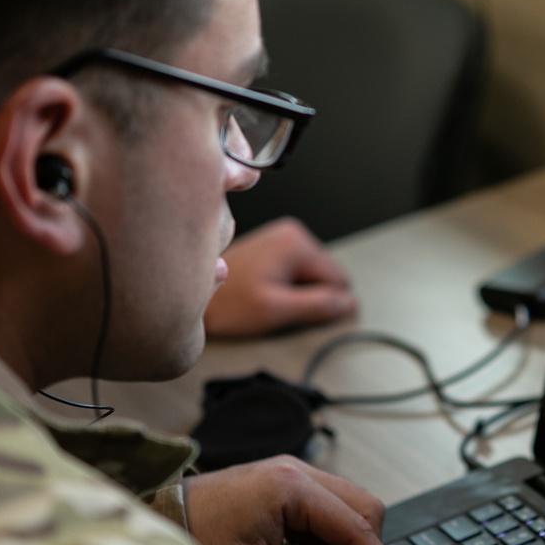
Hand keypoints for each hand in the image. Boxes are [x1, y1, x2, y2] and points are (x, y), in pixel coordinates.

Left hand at [184, 457, 415, 544]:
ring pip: (349, 514)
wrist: (158, 519)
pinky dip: (322, 544)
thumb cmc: (194, 541)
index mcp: (291, 488)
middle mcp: (299, 472)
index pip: (358, 530)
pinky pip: (329, 514)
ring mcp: (295, 475)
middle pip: (364, 514)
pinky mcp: (289, 485)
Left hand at [204, 217, 356, 336]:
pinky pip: (296, 272)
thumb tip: (349, 303)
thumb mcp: (277, 310)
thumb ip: (319, 305)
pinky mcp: (273, 247)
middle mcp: (292, 233)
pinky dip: (286, 285)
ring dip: (297, 291)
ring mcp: (282, 238)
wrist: (196, 295)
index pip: (338, 280)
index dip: (322, 302)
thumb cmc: (227, 302)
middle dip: (308, 295)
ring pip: (312, 275)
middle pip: (326, 276)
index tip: (296, 309)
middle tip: (277, 303)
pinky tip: (264, 289)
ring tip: (267, 295)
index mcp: (297, 244)